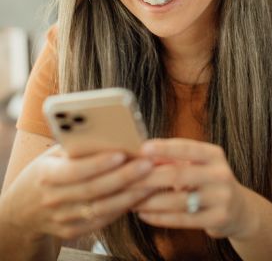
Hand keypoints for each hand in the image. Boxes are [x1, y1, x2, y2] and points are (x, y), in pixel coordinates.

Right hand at [0, 145, 153, 240]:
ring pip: (102, 208)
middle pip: (93, 190)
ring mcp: (63, 219)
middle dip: (124, 176)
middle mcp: (53, 199)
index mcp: (46, 174)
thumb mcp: (54, 154)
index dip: (99, 163)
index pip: (75, 170)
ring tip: (152, 180)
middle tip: (148, 164)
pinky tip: (141, 195)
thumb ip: (78, 147)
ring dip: (130, 194)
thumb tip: (112, 135)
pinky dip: (124, 207)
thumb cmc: (47, 171)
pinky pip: (103, 220)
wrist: (24, 209)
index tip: (122, 153)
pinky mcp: (73, 231)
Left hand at [134, 138, 253, 238]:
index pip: (187, 148)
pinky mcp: (217, 219)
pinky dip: (159, 217)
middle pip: (178, 175)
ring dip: (150, 201)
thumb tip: (144, 154)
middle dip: (148, 178)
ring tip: (129, 200)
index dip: (164, 148)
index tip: (142, 148)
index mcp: (214, 155)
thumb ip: (175, 159)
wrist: (239, 209)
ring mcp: (221, 198)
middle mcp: (220, 174)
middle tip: (126, 179)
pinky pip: (182, 219)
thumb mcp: (199, 164)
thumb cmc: (209, 181)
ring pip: (178, 200)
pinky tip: (143, 214)